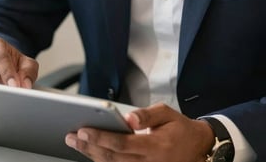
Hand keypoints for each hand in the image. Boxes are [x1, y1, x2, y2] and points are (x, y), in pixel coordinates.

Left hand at [65, 103, 214, 161]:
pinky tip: (92, 153)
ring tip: (76, 143)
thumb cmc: (180, 129)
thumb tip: (128, 118)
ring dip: (92, 155)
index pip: (121, 144)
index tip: (82, 130)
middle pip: (112, 158)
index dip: (100, 137)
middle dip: (88, 146)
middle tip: (70, 136)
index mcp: (155, 147)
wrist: (199, 148)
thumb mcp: (167, 114)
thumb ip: (147, 115)